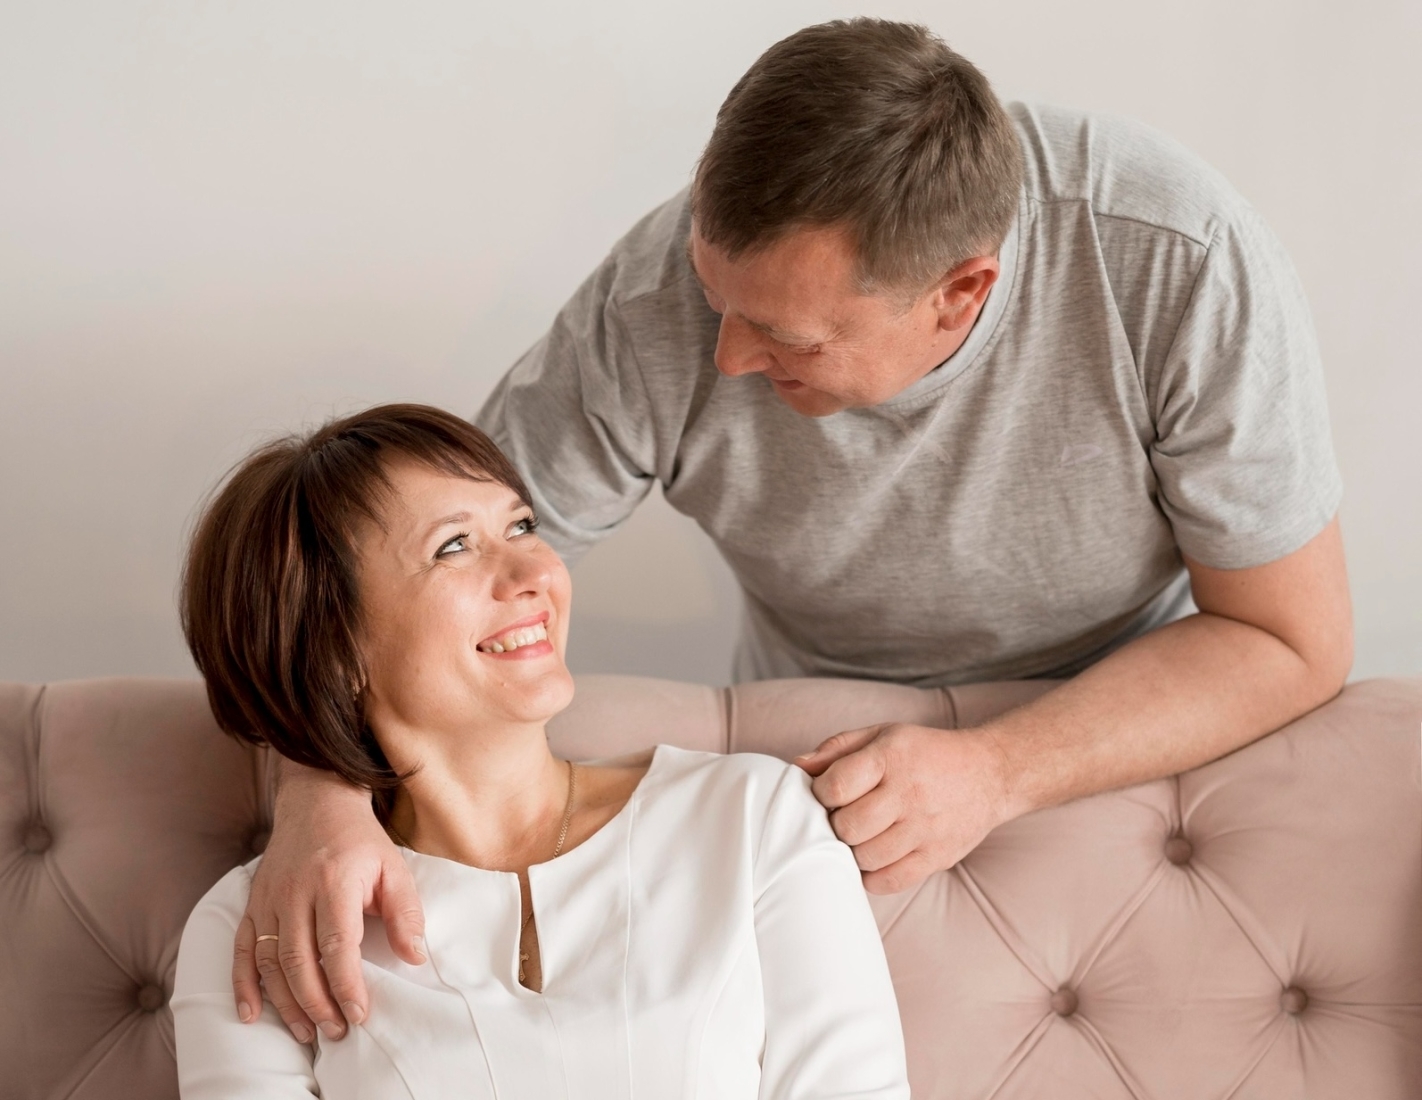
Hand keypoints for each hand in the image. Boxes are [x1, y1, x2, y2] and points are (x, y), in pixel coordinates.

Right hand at [233, 763, 426, 1041]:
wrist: (316, 803)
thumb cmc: (360, 841)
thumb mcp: (395, 868)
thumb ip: (406, 913)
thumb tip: (415, 957)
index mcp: (334, 881)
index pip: (337, 944)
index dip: (347, 985)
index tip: (360, 1013)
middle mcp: (296, 892)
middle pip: (299, 960)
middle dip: (318, 1003)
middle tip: (338, 1031)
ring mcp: (269, 899)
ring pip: (269, 961)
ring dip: (286, 1002)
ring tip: (308, 1032)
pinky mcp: (253, 904)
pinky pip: (242, 949)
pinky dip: (243, 984)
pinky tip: (251, 1013)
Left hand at [796, 723, 1015, 894]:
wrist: (990, 773)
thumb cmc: (924, 754)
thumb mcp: (882, 735)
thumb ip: (836, 749)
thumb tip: (796, 766)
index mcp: (890, 757)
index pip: (834, 787)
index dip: (821, 794)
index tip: (829, 795)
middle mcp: (908, 793)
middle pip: (847, 827)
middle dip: (836, 825)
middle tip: (845, 818)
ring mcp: (925, 828)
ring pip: (865, 857)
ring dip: (854, 850)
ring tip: (862, 836)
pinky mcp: (938, 856)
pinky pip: (889, 880)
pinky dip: (872, 875)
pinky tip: (876, 857)